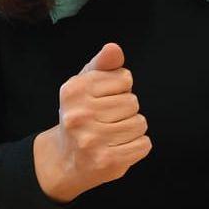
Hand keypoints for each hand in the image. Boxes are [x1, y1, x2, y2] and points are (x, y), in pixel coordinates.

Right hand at [33, 43, 150, 202]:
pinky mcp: (107, 160)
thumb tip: (114, 48)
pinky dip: (137, 146)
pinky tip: (119, 148)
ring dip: (132, 129)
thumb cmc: (80, 115)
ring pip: (140, 123)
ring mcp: (92, 140)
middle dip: (126, 110)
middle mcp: (79, 115)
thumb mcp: (85, 85)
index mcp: (74, 91)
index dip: (120, 89)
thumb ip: (102, 65)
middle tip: (106, 120)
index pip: (124, 78)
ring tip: (112, 134)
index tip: (104, 99)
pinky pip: (143, 145)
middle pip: (133, 102)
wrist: (65, 159)